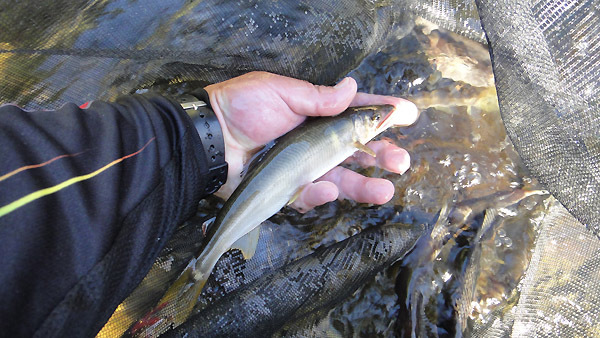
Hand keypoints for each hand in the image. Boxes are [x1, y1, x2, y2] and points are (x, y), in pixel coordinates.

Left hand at [205, 71, 417, 211]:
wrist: (209, 141)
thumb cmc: (241, 109)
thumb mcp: (280, 92)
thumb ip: (317, 98)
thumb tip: (352, 88)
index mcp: (315, 114)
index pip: (355, 113)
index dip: (381, 113)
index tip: (406, 113)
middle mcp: (315, 142)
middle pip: (356, 151)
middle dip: (382, 156)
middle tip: (402, 161)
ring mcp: (304, 167)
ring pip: (342, 179)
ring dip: (365, 185)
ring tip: (386, 189)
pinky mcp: (289, 189)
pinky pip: (311, 195)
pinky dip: (321, 193)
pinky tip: (328, 187)